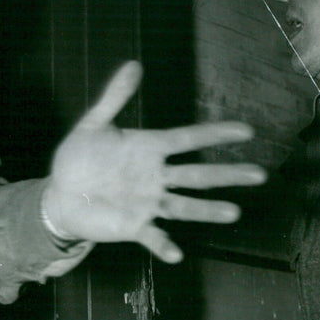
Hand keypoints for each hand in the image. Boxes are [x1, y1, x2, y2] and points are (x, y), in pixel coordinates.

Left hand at [43, 61, 266, 262]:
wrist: (59, 194)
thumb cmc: (78, 159)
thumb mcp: (93, 125)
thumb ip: (114, 97)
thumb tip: (134, 65)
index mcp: (148, 149)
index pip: (187, 139)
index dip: (215, 134)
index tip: (246, 131)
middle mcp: (154, 177)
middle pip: (197, 174)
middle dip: (227, 174)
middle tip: (260, 175)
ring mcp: (146, 202)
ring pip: (183, 206)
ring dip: (207, 210)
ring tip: (234, 212)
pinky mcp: (132, 225)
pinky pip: (152, 236)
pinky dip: (163, 245)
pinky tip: (176, 254)